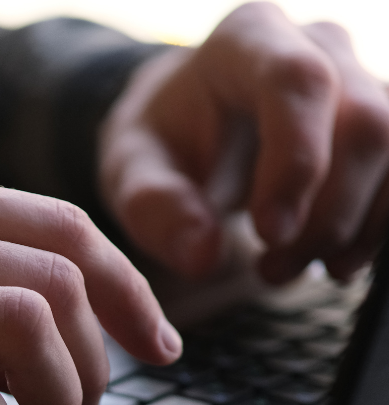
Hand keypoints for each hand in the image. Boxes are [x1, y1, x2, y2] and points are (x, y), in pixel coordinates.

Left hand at [100, 2, 388, 284]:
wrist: (193, 127)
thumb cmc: (163, 142)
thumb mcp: (132, 172)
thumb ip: (156, 208)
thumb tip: (202, 257)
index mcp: (247, 40)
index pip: (297, 82)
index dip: (296, 161)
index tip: (269, 234)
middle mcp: (319, 46)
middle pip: (364, 125)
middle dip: (326, 215)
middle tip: (271, 271)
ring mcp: (361, 80)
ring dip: (353, 230)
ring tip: (287, 271)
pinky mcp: (382, 123)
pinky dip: (375, 230)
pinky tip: (331, 263)